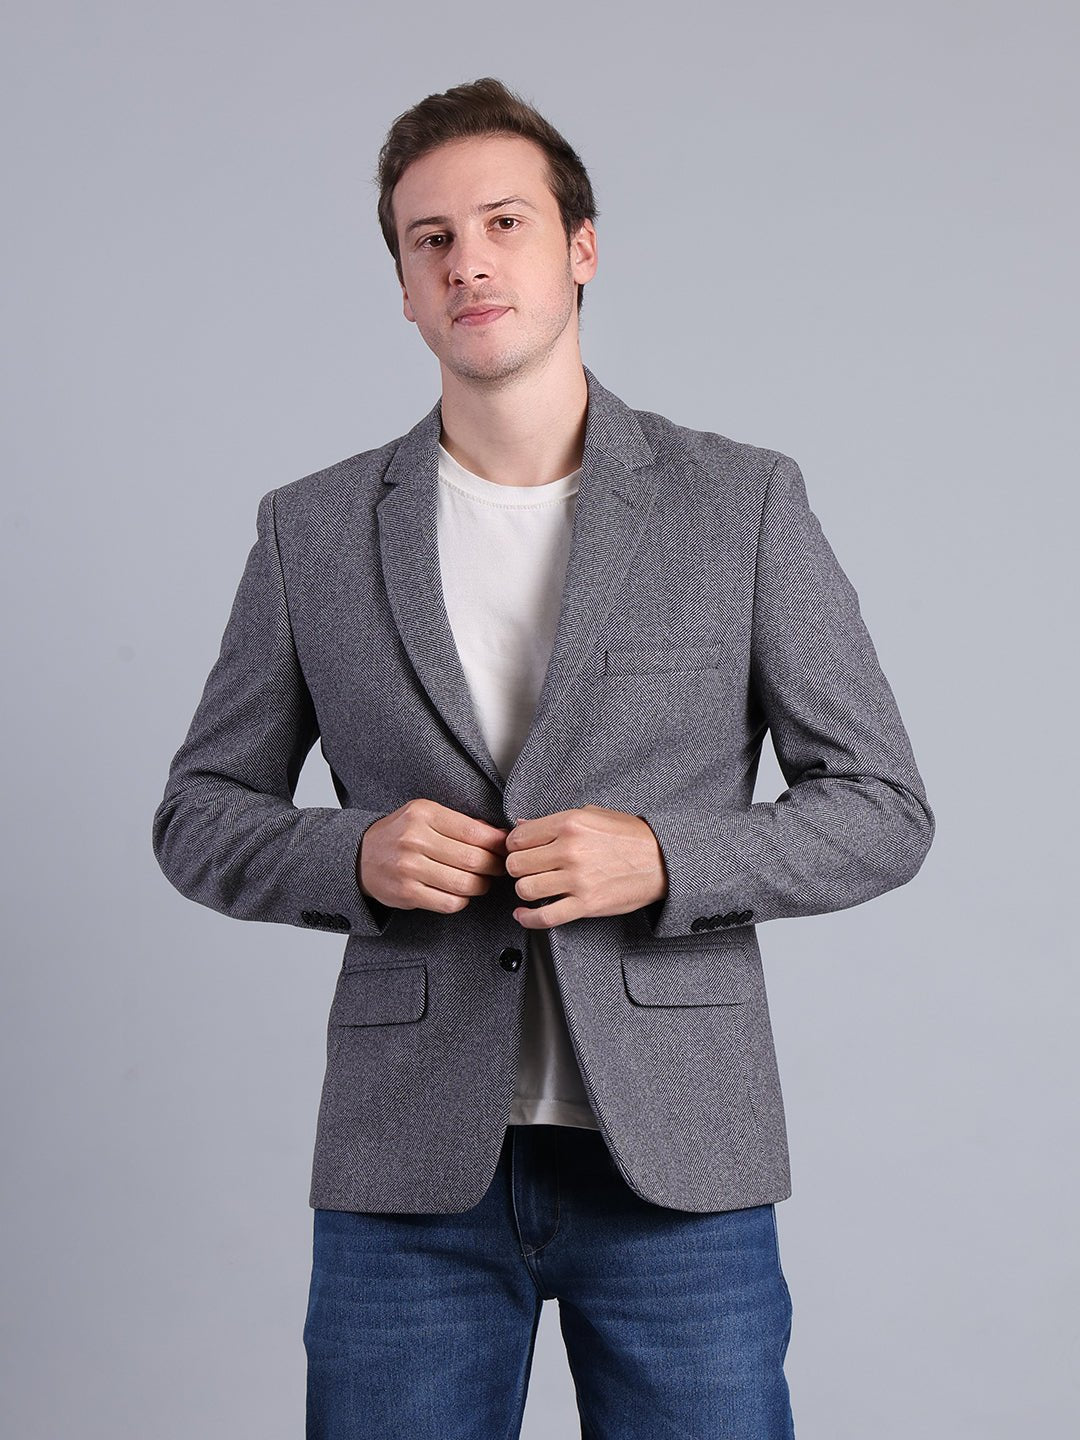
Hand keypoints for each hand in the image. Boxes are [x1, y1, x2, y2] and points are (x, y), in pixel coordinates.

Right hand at [357, 798, 509, 913]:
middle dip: (494, 867)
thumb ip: (461, 823)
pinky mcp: (406, 893)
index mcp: (424, 814)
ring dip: (480, 886)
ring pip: (464, 884)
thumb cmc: (400, 834)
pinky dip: (462, 901)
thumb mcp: (426, 816)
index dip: (498, 844)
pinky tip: (460, 893)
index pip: (474, 832)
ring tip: (480, 881)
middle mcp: (415, 839)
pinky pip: (449, 903)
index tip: (505, 849)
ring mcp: (409, 868)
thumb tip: (499, 835)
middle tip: (499, 868)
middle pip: (473, 860)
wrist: (360, 857)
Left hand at [504, 805, 667, 928]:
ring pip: (526, 889)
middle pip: (516, 864)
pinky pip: (545, 917)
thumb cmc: (630, 836)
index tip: (518, 851)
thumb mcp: (593, 815)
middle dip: (516, 868)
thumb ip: (554, 820)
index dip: (513, 846)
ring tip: (533, 887)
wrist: (662, 860)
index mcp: (570, 824)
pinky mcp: (586, 904)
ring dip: (525, 890)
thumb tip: (522, 826)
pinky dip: (528, 919)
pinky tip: (525, 914)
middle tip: (525, 869)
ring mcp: (577, 879)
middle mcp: (570, 850)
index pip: (518, 837)